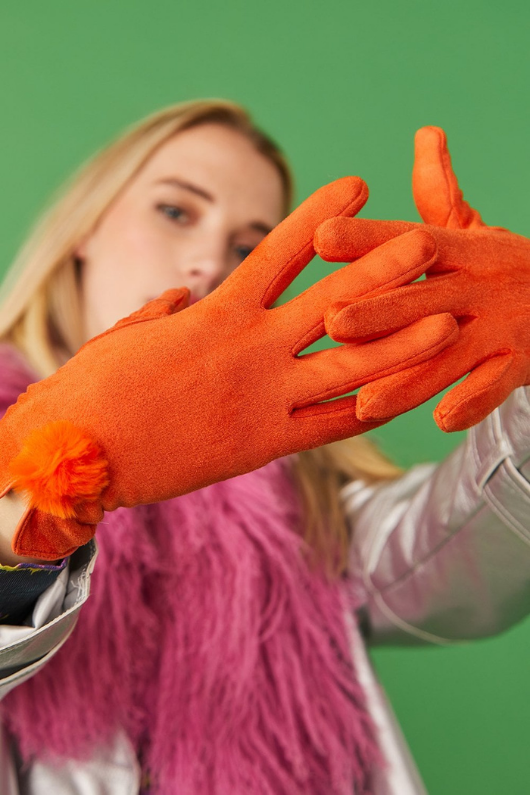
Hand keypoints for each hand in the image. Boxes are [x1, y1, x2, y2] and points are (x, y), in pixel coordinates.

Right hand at [1, 177, 455, 559]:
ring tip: (443, 318)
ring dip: (400, 341)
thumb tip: (182, 302)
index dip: (323, 213)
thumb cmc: (95, 388)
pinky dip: (368, 412)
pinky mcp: (262, 443)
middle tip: (424, 242)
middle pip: (332, 299)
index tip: (359, 185)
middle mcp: (251, 348)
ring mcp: (263, 396)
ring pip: (348, 364)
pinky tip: (401, 399)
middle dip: (381, 268)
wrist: (79, 452)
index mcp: (218, 313)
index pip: (281, 250)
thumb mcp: (129, 333)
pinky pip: (330, 427)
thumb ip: (167, 314)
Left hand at [315, 127, 529, 431]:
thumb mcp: (476, 228)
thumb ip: (442, 193)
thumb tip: (426, 134)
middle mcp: (479, 284)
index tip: (320, 237)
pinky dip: (473, 402)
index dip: (368, 238)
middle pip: (426, 299)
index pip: (411, 240)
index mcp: (463, 248)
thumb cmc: (505, 266)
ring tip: (366, 403)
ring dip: (411, 377)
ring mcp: (503, 325)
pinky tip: (442, 420)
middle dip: (381, 313)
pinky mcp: (522, 362)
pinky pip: (496, 385)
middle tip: (331, 322)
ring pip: (451, 353)